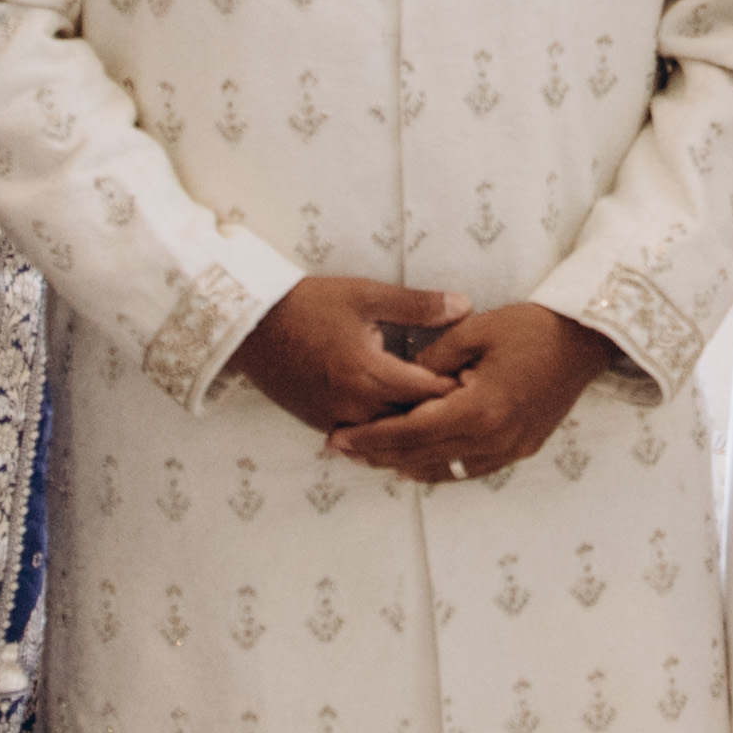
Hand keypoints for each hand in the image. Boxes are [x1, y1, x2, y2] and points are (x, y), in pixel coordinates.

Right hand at [233, 274, 462, 436]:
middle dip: (443, 411)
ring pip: (389, 434)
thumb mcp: (365, 295)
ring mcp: (336, 419)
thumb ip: (418, 305)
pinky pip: (364, 436)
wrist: (250, 325)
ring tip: (444, 416)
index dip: (460, 388)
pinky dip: (385, 431)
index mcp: (370, 373)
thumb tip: (464, 306)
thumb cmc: (307, 304)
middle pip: (414, 420)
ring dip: (414, 426)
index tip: (482, 380)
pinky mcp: (320, 423)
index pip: (431, 392)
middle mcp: (355, 405)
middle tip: (473, 402)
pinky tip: (404, 423)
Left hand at [331, 301, 618, 485]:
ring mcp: (508, 449)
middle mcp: (492, 438)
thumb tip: (400, 384)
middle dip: (376, 454)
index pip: (409, 431)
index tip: (337, 437)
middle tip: (339, 451)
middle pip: (420, 456)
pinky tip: (414, 465)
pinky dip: (437, 468)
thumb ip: (431, 361)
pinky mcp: (519, 449)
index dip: (370, 437)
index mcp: (477, 408)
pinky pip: (468, 469)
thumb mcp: (473, 332)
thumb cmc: (529, 327)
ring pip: (443, 469)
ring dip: (402, 464)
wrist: (584, 339)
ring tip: (368, 458)